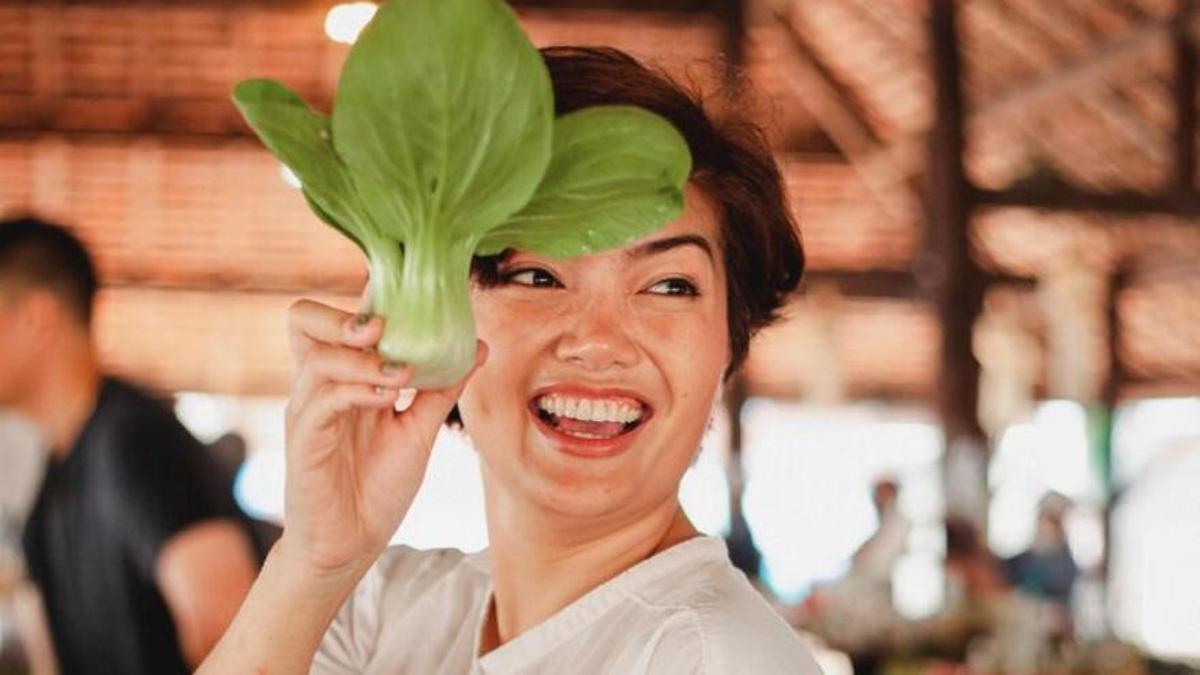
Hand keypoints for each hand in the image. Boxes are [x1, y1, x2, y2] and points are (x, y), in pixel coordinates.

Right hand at [279, 299, 485, 577]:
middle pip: (302, 319)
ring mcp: (307, 412)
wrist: (352, 545)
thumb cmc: (377, 485)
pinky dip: (358, 391)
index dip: (367, 295)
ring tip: (403, 373)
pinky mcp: (305, 442)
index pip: (339, 318)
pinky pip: (322, 402)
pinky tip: (388, 399)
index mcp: (342, 376)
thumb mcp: (419, 430)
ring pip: (318, 358)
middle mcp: (318, 386)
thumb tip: (479, 346)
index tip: (410, 289)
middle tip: (385, 326)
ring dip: (363, 359)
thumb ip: (442, 388)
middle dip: (343, 314)